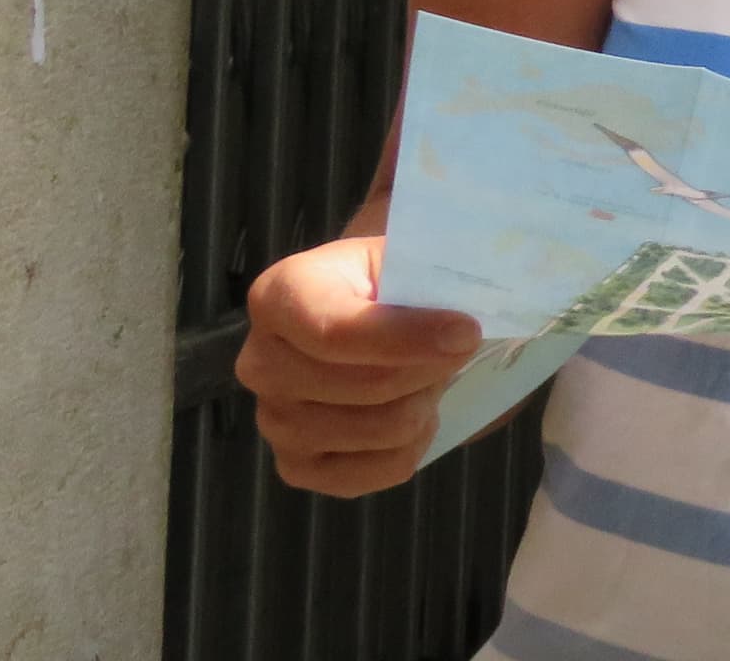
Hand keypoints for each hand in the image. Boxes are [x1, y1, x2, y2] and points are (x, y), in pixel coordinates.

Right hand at [236, 236, 481, 496]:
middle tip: (455, 345)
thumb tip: (462, 332)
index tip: (467, 332)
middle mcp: (261, 363)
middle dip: (432, 366)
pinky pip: (381, 470)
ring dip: (426, 399)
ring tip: (427, 372)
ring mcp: (273, 421)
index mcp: (279, 297)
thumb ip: (429, 283)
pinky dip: (416, 442)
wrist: (367, 314)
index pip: (336, 331)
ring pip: (384, 429)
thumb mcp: (404, 259)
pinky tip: (413, 407)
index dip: (409, 337)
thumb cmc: (389, 282)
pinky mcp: (297, 466)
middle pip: (370, 384)